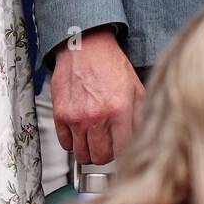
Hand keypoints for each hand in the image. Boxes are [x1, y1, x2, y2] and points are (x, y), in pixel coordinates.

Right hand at [52, 27, 144, 164]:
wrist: (86, 46)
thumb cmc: (110, 64)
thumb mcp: (135, 88)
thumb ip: (140, 116)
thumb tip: (142, 138)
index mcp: (119, 109)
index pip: (122, 150)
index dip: (123, 152)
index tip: (122, 149)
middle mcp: (96, 115)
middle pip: (100, 157)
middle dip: (105, 154)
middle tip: (107, 145)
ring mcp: (76, 116)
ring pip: (81, 154)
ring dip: (88, 151)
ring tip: (93, 140)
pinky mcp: (60, 114)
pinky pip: (65, 144)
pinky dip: (72, 142)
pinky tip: (80, 132)